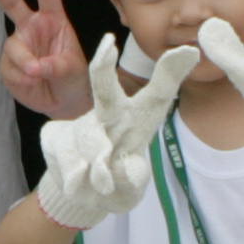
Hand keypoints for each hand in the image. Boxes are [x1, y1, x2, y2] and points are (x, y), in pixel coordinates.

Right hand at [0, 0, 91, 117]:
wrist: (64, 103)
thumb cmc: (74, 79)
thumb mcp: (73, 70)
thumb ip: (56, 66)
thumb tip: (36, 68)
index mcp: (54, 21)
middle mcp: (33, 28)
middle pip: (13, 5)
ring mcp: (19, 45)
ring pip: (13, 49)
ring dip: (25, 66)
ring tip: (40, 78)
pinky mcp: (8, 64)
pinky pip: (9, 69)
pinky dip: (21, 80)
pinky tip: (32, 84)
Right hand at [32, 38, 192, 229]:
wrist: (79, 197)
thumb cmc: (116, 183)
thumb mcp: (130, 187)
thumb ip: (131, 178)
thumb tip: (128, 166)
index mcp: (139, 122)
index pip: (157, 95)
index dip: (171, 74)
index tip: (187, 51)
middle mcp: (111, 117)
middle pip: (105, 90)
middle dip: (104, 68)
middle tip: (107, 46)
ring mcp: (82, 126)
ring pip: (87, 136)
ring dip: (97, 162)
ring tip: (103, 184)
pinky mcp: (55, 136)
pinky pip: (66, 155)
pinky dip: (76, 176)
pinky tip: (78, 185)